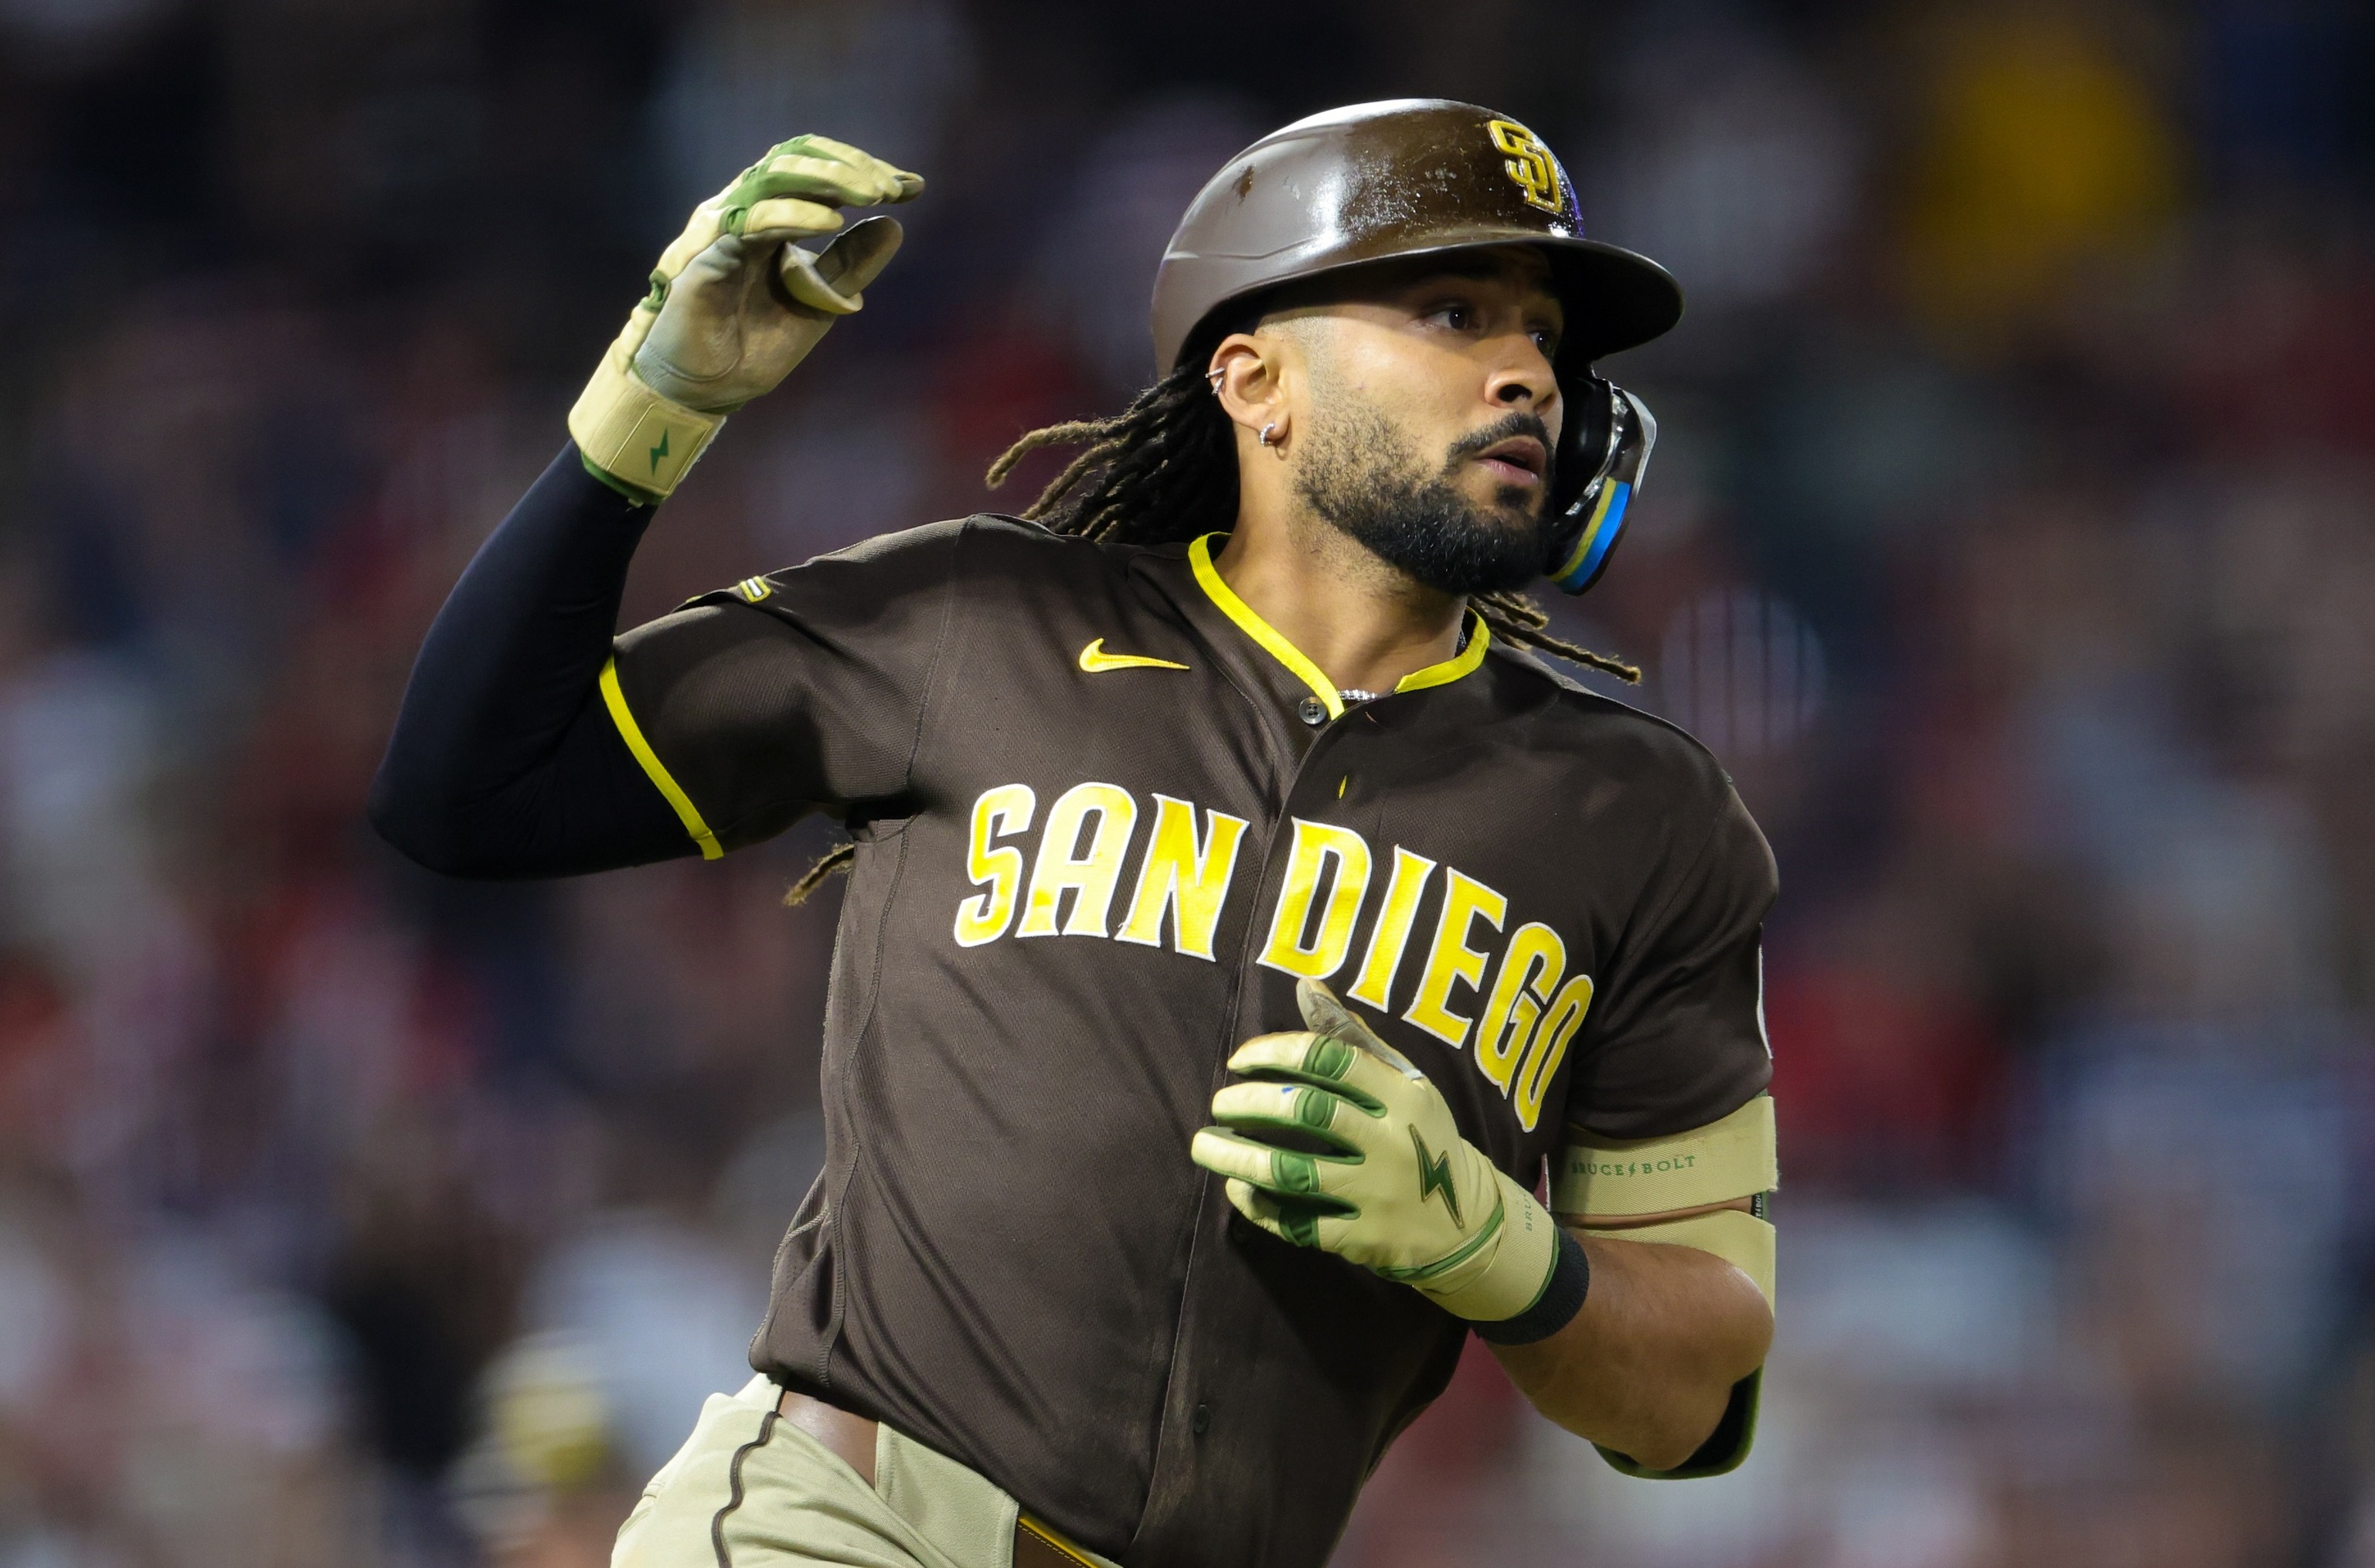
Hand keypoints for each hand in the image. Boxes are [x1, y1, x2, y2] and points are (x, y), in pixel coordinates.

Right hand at [569, 134, 922, 501]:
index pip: (817, 169)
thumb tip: (893, 226)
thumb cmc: (754, 343)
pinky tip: (831, 222)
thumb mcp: (819, 301)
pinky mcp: (707, 256)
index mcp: (773, 216)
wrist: (710, 389)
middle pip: (797, 159)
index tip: (913, 186)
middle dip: (851, 167)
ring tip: (874, 194)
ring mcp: (724, 229)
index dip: (864, 169)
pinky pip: (749, 221)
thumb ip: (849, 264)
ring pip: (774, 176)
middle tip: (894, 187)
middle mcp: (746, 211)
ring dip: (828, 179)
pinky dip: (792, 215)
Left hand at [1190, 979, 1560, 1322]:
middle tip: (1218, 1103)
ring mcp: (1376, 1193)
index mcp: (1401, 1094)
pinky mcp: (1362, 1238)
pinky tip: (1237, 1190)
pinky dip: (1260, 1208)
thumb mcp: (1403, 1081)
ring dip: (1238, 1158)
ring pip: (1293, 1172)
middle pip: (1308, 1111)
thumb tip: (1305, 986)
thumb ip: (1351, 1037)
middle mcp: (1390, 1141)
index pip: (1330, 1059)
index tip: (1238, 1060)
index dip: (1275, 1053)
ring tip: (1203, 1145)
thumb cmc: (1417, 1135)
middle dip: (1251, 1103)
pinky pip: (1299, 1224)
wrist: (1464, 1220)